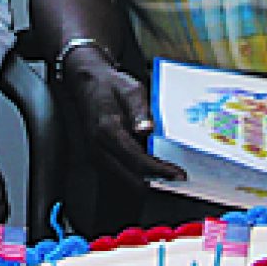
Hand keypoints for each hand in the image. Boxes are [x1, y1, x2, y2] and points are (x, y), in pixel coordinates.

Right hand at [63, 45, 185, 188]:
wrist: (89, 85)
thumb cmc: (110, 86)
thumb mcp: (130, 89)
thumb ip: (139, 109)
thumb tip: (147, 129)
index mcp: (107, 130)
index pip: (137, 161)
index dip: (159, 170)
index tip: (177, 174)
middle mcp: (99, 148)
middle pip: (132, 179)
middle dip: (155, 179)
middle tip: (176, 174)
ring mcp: (97, 155)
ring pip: (127, 180)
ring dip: (147, 178)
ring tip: (166, 169)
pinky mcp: (99, 158)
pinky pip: (122, 174)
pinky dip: (138, 175)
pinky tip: (151, 165)